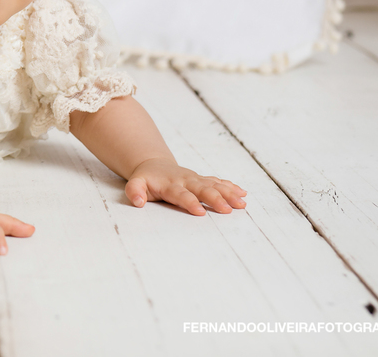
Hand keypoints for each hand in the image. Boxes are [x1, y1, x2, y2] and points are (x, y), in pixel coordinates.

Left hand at [125, 157, 246, 215]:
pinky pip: (218, 182)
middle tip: (227, 210)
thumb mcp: (135, 183)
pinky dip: (230, 187)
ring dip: (228, 194)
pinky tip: (242, 193)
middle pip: (202, 189)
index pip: (181, 194)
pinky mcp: (202, 179)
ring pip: (214, 185)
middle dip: (215, 199)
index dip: (190, 202)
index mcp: (170, 184)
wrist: (154, 164)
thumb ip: (134, 191)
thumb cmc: (146, 179)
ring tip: (241, 203)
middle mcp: (185, 180)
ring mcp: (196, 179)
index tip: (200, 212)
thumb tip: (137, 202)